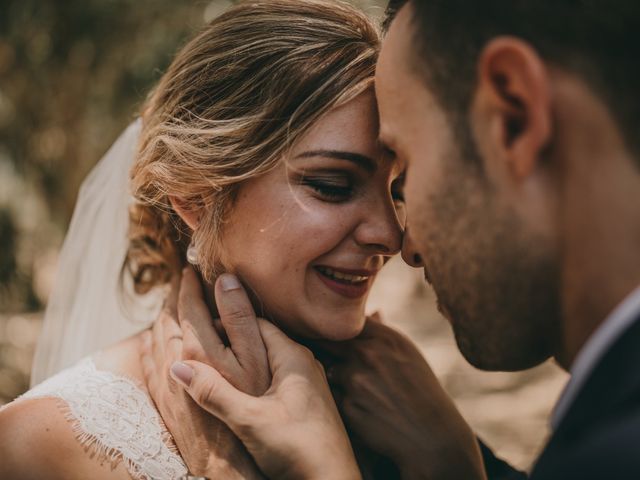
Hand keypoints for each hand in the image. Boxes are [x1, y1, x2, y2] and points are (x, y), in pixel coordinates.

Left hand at [141, 268, 268, 478]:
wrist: (226, 460)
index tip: (190, 269)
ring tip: (169, 306)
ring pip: (155, 339)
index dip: (189, 284)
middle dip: (173, 297)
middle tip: (179, 282)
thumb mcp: (256, 359)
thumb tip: (226, 282)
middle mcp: (174, 360)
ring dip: (162, 318)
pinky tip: (151, 342)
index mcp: (197, 345)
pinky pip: (148, 363)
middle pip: (167, 319)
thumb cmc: (251, 406)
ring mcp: (166, 382)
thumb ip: (240, 319)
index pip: (187, 304)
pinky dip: (149, 344)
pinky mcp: (163, 399)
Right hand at [168, 279, 361, 479]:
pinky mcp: (305, 403)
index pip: (255, 322)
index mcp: (294, 357)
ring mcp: (306, 384)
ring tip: (212, 367)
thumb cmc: (299, 449)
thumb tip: (177, 365)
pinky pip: (274, 381)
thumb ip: (213, 392)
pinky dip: (253, 380)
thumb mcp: (249, 420)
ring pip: (266, 363)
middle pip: (260, 341)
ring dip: (242, 363)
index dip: (225, 322)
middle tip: (198, 346)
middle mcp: (303, 364)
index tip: (196, 327)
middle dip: (231, 342)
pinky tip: (238, 392)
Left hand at [319, 318, 486, 479]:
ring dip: (335, 378)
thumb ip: (384, 333)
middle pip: (327, 341)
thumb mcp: (408, 354)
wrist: (432, 436)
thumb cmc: (421, 391)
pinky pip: (331, 396)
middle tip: (325, 357)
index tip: (330, 335)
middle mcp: (367, 354)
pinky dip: (339, 400)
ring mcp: (355, 380)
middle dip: (324, 348)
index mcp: (384, 337)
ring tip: (358, 390)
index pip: (344, 323)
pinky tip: (359, 408)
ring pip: (327, 370)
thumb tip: (372, 312)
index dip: (334, 329)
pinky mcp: (347, 406)